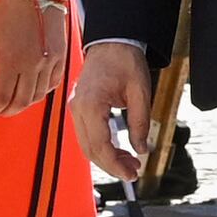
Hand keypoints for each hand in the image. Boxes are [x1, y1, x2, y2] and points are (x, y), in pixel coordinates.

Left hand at [0, 0, 73, 116]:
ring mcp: (50, 62)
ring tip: (12, 102)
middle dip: (6, 111)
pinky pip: (53, 84)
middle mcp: (33, 66)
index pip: (2, 98)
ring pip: (38, 96)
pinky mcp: (61, 57)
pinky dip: (42, 92)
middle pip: (21, 102)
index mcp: (12, 62)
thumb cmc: (9, 10)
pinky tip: (32, 91)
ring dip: (24, 103)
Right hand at [66, 37, 155, 180]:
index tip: (133, 174)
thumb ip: (140, 122)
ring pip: (87, 144)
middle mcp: (77, 109)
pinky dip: (101, 146)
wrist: (112, 42)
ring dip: (107, 158)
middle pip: (90, 149)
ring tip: (130, 164)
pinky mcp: (79, 108)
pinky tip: (119, 152)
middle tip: (135, 172)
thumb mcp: (141, 92)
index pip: (99, 145)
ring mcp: (75, 109)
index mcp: (90, 105)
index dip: (115, 164)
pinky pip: (87, 134)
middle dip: (111, 165)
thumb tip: (142, 149)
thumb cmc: (126, 63)